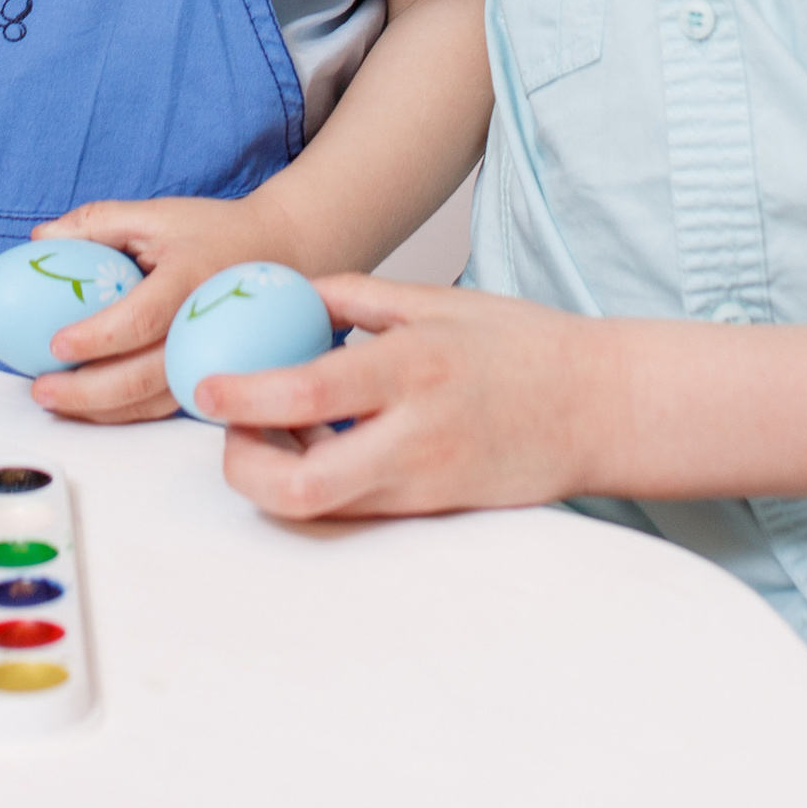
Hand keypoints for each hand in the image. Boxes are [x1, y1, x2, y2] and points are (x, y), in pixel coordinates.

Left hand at [25, 192, 299, 426]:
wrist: (280, 250)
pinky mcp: (213, 376)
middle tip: (42, 389)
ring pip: (153, 402)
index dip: (97, 337)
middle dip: (86, 392)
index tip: (56, 345)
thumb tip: (41, 239)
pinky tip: (91, 406)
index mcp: (191, 278)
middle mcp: (206, 326)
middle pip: (145, 376)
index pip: (142, 318)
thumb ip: (98, 222)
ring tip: (56, 402)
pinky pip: (165, 405)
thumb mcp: (156, 213)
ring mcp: (214, 357)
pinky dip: (124, 412)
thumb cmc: (213, 231)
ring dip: (100, 410)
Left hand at [209, 276, 599, 520]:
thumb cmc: (525, 346)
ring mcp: (424, 483)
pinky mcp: (432, 511)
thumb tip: (287, 296)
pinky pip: (354, 508)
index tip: (206, 388)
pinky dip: (321, 482)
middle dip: (245, 468)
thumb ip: (356, 298)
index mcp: (413, 368)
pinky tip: (326, 443)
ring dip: (280, 474)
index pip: (307, 392)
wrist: (600, 407)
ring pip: (321, 507)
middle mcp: (415, 436)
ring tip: (284, 428)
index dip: (243, 399)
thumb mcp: (438, 301)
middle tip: (233, 430)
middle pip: (300, 488)